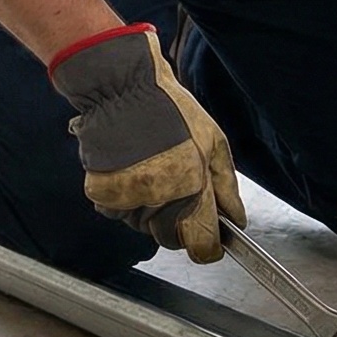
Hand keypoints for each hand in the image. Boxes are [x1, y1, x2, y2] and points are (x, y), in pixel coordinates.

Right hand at [48, 25, 244, 262]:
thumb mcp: (213, 141)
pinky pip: (117, 213)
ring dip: (149, 209)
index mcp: (191, 187)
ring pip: (143, 226)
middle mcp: (158, 199)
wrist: (122, 89)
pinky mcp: (101, 194)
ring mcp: (127, 199)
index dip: (208, 247)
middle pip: (170, 239)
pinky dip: (123, 200)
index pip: (201, 244)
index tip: (209, 243)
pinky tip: (129, 171)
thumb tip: (235, 219)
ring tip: (150, 170)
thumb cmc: (170, 109)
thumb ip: (226, 186)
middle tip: (176, 191)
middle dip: (177, 224)